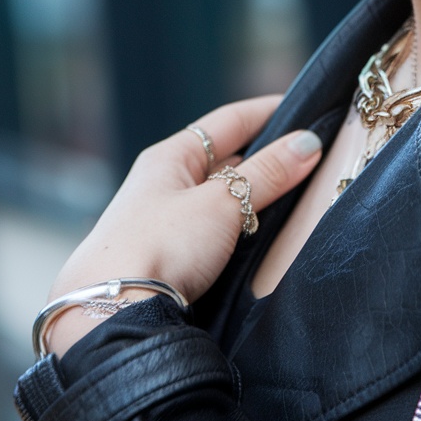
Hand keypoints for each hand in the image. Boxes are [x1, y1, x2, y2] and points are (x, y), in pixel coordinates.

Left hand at [44, 97, 321, 355]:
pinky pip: (215, 231)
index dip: (266, 112)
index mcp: (170, 157)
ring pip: (221, 198)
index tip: (304, 108)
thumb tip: (307, 144)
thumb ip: (267, 174)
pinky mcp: (167, 258)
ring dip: (255, 196)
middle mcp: (164, 184)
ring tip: (296, 194)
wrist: (111, 311)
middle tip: (309, 156)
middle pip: (225, 160)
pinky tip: (261, 235)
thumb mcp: (222, 203)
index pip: (227, 121)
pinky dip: (240, 227)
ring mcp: (164, 222)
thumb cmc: (160, 244)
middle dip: (266, 158)